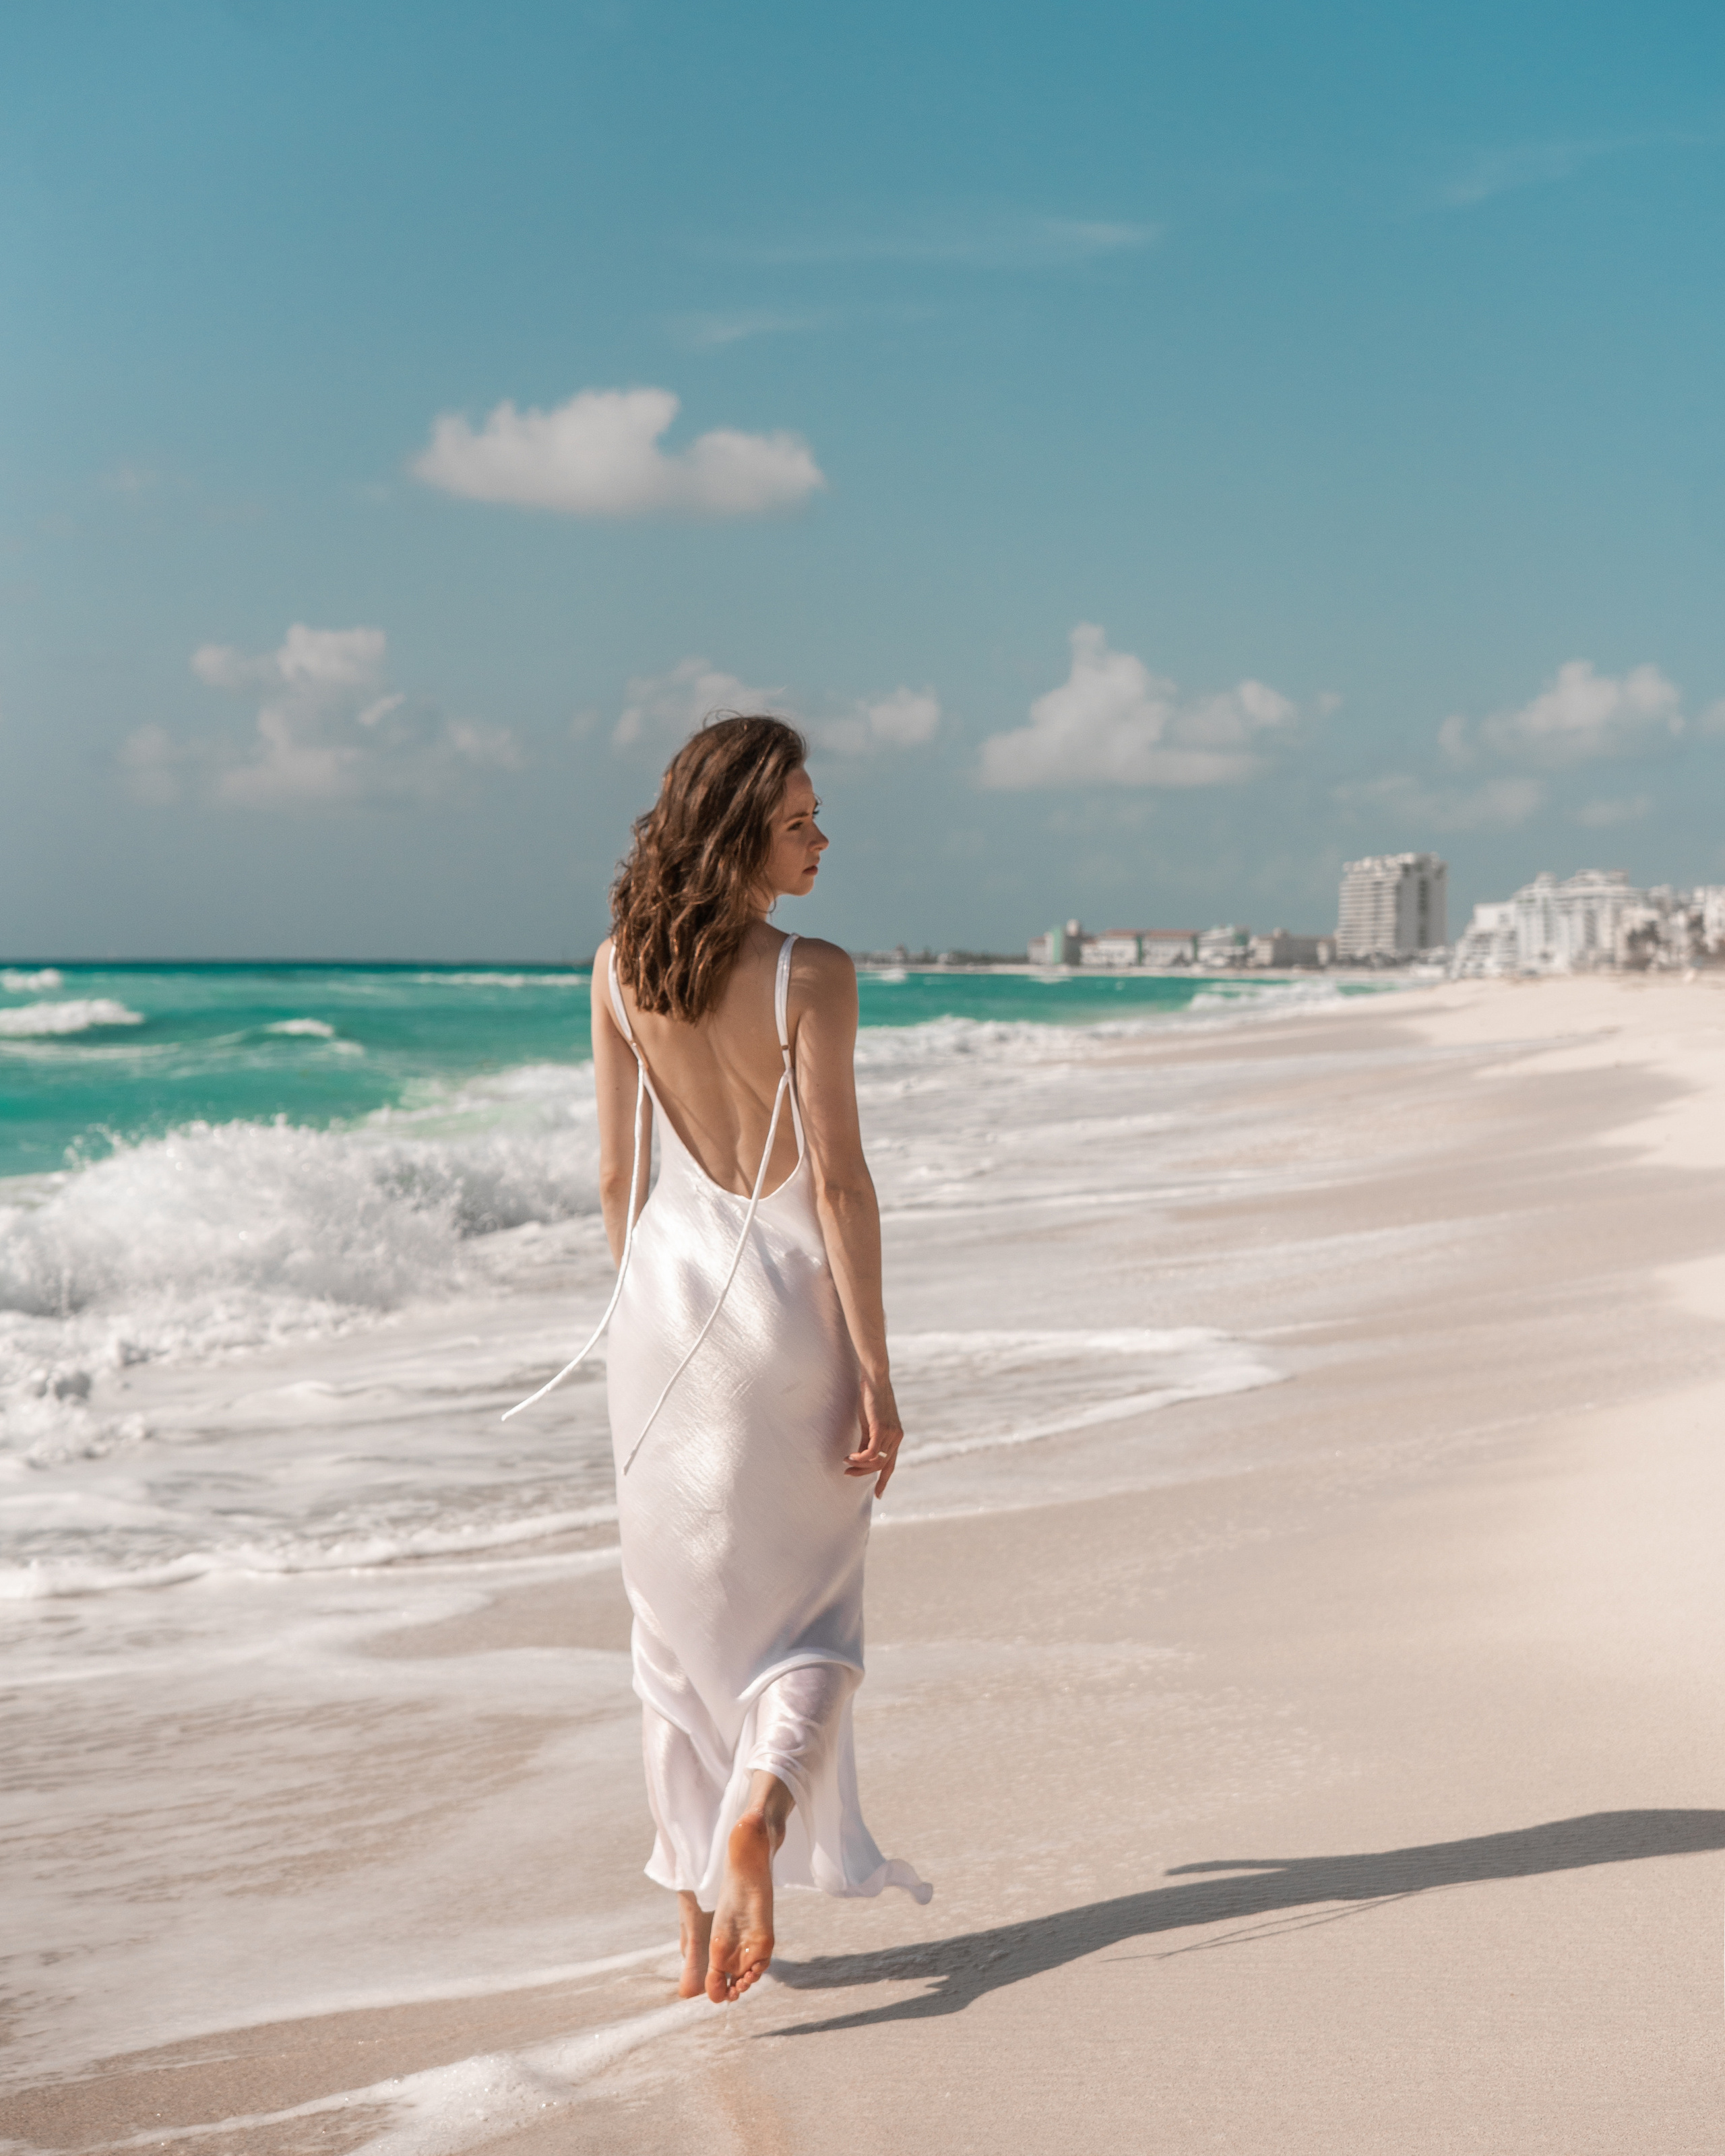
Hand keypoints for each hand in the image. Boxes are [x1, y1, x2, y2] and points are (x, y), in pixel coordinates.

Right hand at [846, 1374, 902, 1496]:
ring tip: (845, 1461)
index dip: (884, 1481)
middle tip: (847, 1472)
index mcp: (896, 1437)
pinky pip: (872, 1452)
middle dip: (863, 1474)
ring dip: (859, 1465)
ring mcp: (890, 1433)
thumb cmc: (870, 1400)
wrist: (874, 1380)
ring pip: (876, 1461)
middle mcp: (896, 1437)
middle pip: (882, 1466)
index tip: (878, 1495)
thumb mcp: (869, 1424)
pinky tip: (850, 1457)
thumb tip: (860, 1458)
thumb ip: (867, 1440)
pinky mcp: (881, 1428)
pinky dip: (860, 1458)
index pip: (892, 1465)